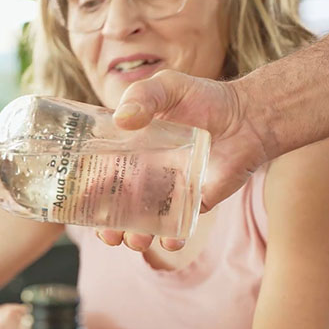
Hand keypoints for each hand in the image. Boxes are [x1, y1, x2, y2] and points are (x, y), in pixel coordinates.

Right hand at [98, 70, 270, 251]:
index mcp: (128, 149)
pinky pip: (177, 227)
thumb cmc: (204, 97)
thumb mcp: (167, 87)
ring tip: (136, 240)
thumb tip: (122, 120)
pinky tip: (169, 241)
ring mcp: (167, 190)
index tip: (79, 202)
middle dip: (107, 227)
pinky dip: (171, 238)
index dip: (87, 191)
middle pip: (115, 207)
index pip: (99, 174)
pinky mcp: (193, 203)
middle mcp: (143, 173)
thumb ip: (143, 96)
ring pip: (142, 222)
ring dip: (134, 237)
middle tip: (107, 234)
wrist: (248, 116)